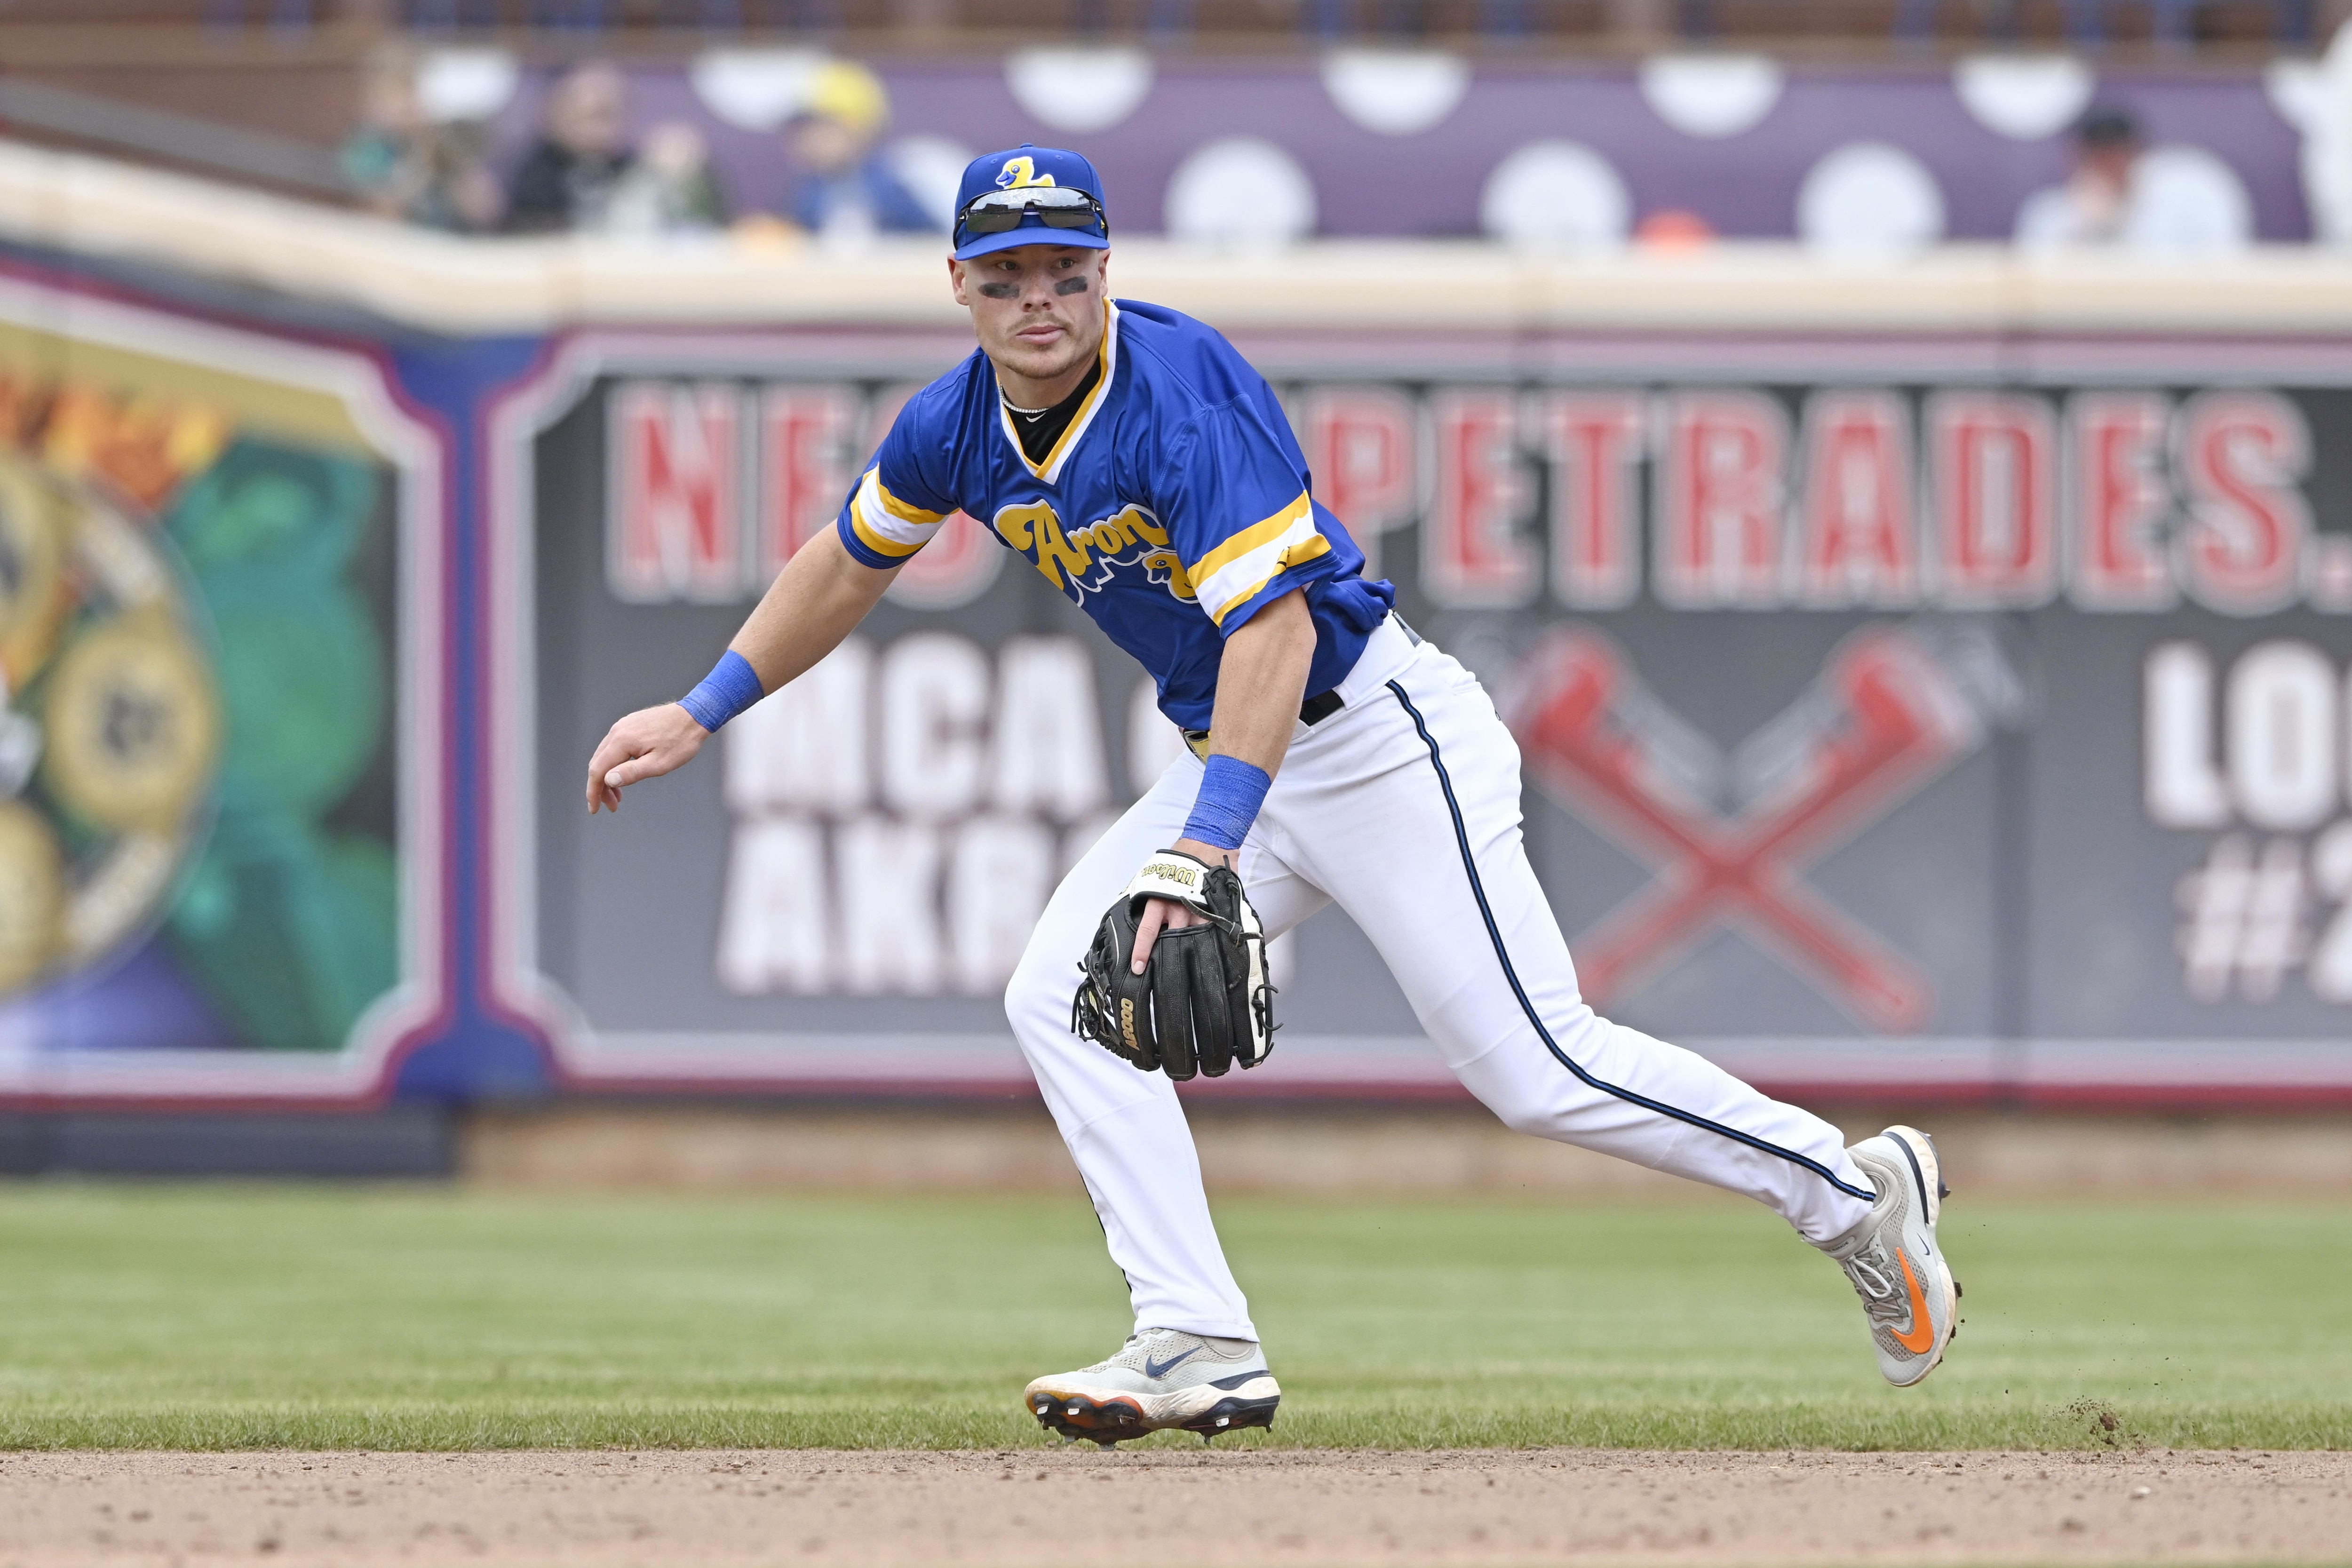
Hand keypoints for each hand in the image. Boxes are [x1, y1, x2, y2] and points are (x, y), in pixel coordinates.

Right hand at [585, 703, 707, 813]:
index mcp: (622, 741)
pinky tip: (624, 774)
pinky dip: (614, 764)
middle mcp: (617, 731)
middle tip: (612, 805)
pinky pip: (613, 747)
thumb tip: (608, 780)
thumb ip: (632, 773)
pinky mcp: (629, 725)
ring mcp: (622, 726)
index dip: (593, 792)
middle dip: (601, 788)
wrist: (694, 716)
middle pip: (598, 763)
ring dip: (608, 777)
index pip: (597, 770)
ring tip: (619, 795)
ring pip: (605, 755)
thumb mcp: (659, 764)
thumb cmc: (681, 741)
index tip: (594, 809)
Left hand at [1130, 839, 1234, 973]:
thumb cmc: (1179, 861)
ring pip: (1194, 939)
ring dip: (1192, 953)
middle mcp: (1179, 908)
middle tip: (1166, 980)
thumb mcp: (1156, 878)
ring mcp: (1199, 910)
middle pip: (1172, 940)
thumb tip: (1143, 920)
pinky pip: (1214, 930)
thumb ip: (1149, 899)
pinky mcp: (1216, 909)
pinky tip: (1214, 954)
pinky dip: (1212, 941)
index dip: (1142, 951)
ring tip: (1191, 972)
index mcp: (1160, 901)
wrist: (1206, 844)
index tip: (1137, 968)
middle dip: (1169, 959)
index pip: (1148, 930)